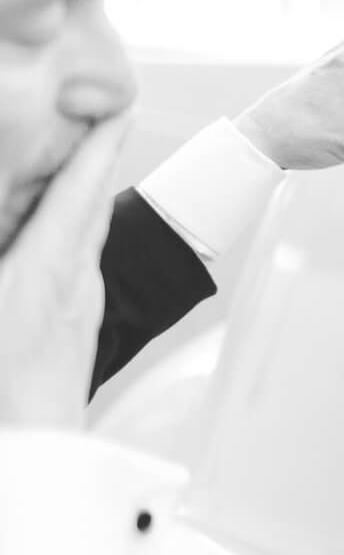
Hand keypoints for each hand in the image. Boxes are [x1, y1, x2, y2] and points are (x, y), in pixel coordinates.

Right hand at [0, 114, 128, 426]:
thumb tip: (13, 222)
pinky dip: (70, 239)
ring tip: (73, 170)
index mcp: (48, 268)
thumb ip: (5, 247)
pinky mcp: (79, 329)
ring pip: (85, 238)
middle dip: (94, 163)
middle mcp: (76, 281)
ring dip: (81, 201)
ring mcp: (83, 307)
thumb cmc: (4, 382)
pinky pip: (79, 267)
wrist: (34, 447)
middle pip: (90, 208)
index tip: (120, 107)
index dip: (98, 147)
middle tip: (100, 120)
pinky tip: (55, 241)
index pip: (79, 192)